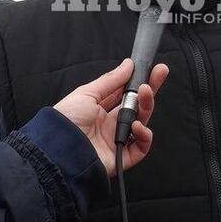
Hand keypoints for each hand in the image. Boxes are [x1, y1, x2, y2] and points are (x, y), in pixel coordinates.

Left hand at [53, 59, 168, 176]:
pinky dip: (144, 135)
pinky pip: (141, 147)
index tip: (151, 68)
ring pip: (142, 122)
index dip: (138, 81)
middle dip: (150, 89)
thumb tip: (128, 65)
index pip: (125, 93)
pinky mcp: (122, 157)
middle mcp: (110, 124)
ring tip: (145, 92)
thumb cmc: (66, 120)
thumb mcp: (86, 94)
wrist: (59, 150)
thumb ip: (110, 80)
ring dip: (147, 105)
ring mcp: (117, 140)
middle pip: (137, 106)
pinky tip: (137, 126)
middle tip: (161, 72)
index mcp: (100, 109)